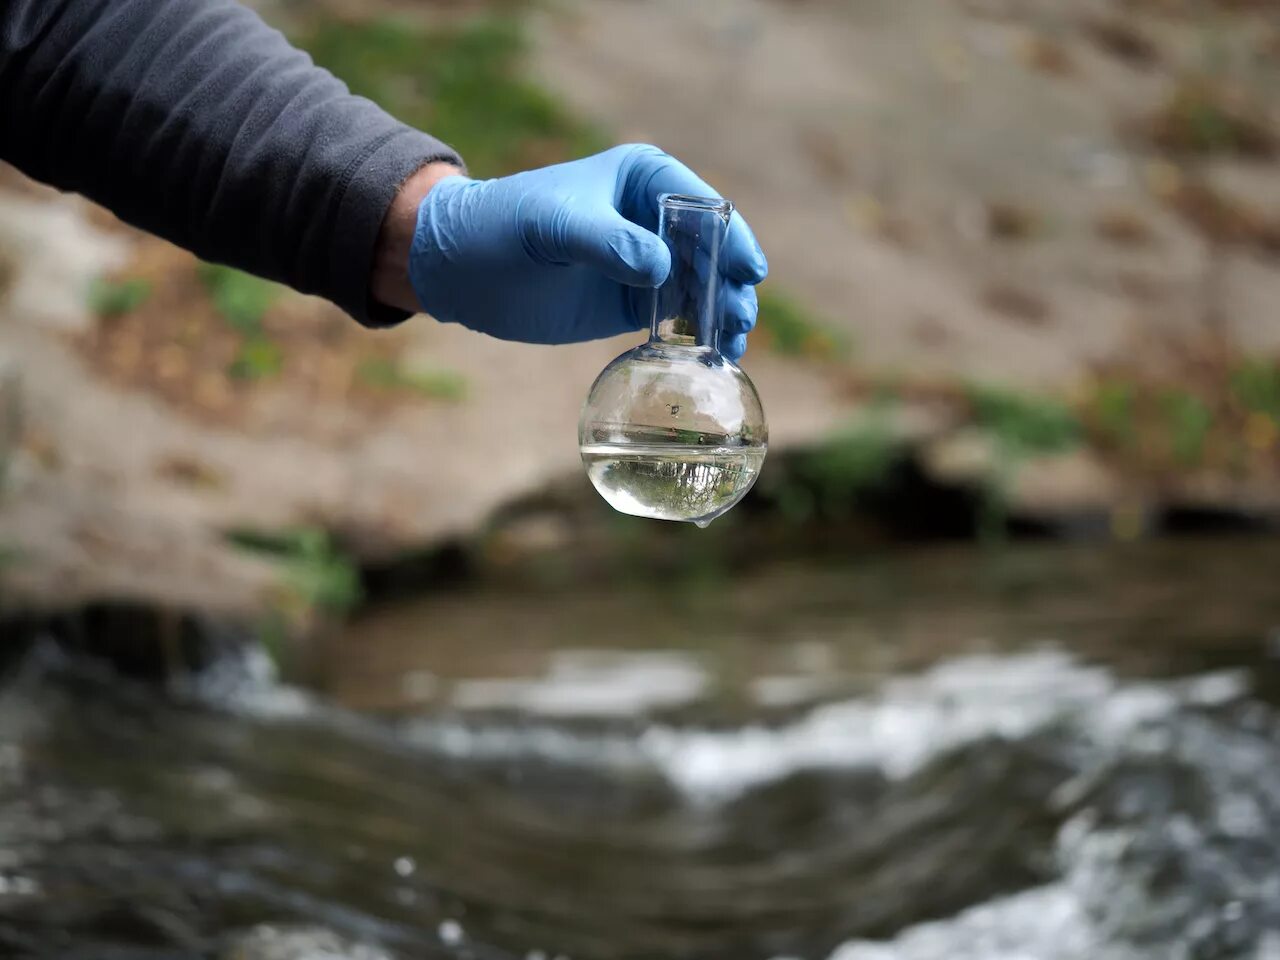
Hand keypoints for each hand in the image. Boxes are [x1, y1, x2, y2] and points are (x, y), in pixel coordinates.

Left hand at [403, 144, 767, 359]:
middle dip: (732, 282)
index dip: (730, 236)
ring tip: (734, 344)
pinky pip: (679, 319)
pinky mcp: (633, 303)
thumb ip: (607, 242)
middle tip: (740, 317)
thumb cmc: (501, 227)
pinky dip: (699, 336)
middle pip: (713, 249)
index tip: (747, 270)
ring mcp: (647, 263)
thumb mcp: (551, 227)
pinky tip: (716, 357)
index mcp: (641, 179)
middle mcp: (652, 218)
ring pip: (703, 287)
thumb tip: (662, 268)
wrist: (459, 270)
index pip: (701, 204)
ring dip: (723, 313)